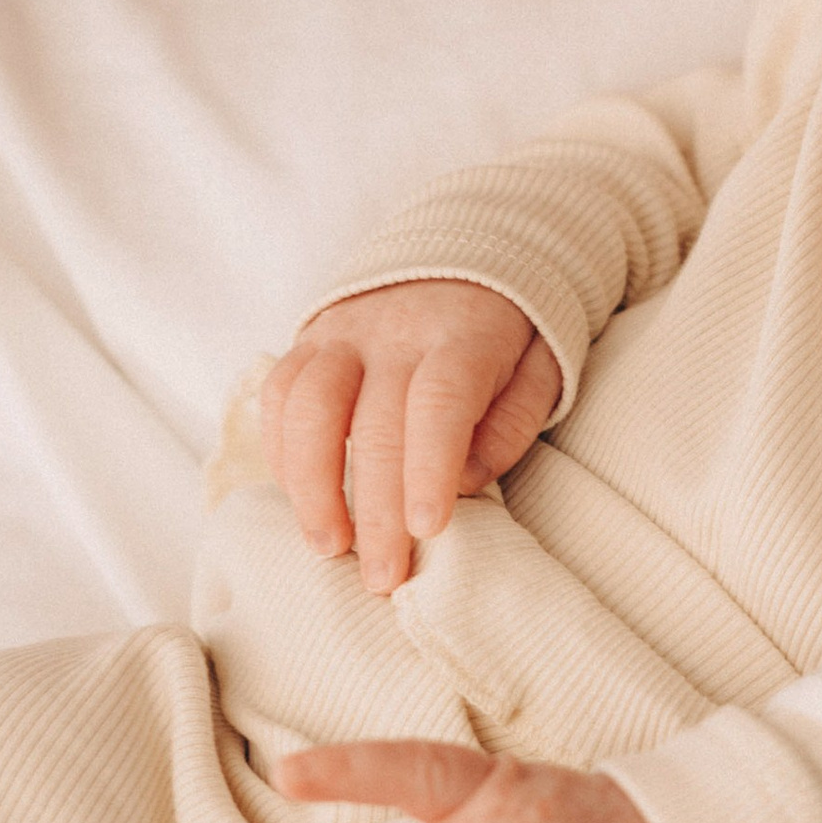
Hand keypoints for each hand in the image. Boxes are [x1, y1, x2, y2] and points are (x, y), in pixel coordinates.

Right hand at [260, 283, 557, 588]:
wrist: (466, 245)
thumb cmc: (509, 330)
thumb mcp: (542, 365)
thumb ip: (511, 423)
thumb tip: (464, 482)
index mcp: (463, 336)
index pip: (439, 401)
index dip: (429, 467)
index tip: (427, 530)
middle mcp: (396, 330)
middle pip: (374, 422)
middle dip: (376, 509)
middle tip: (383, 577)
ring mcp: (344, 331)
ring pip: (307, 405)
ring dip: (311, 485)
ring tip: (328, 546)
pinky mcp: (311, 336)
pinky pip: (280, 393)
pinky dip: (281, 451)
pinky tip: (300, 498)